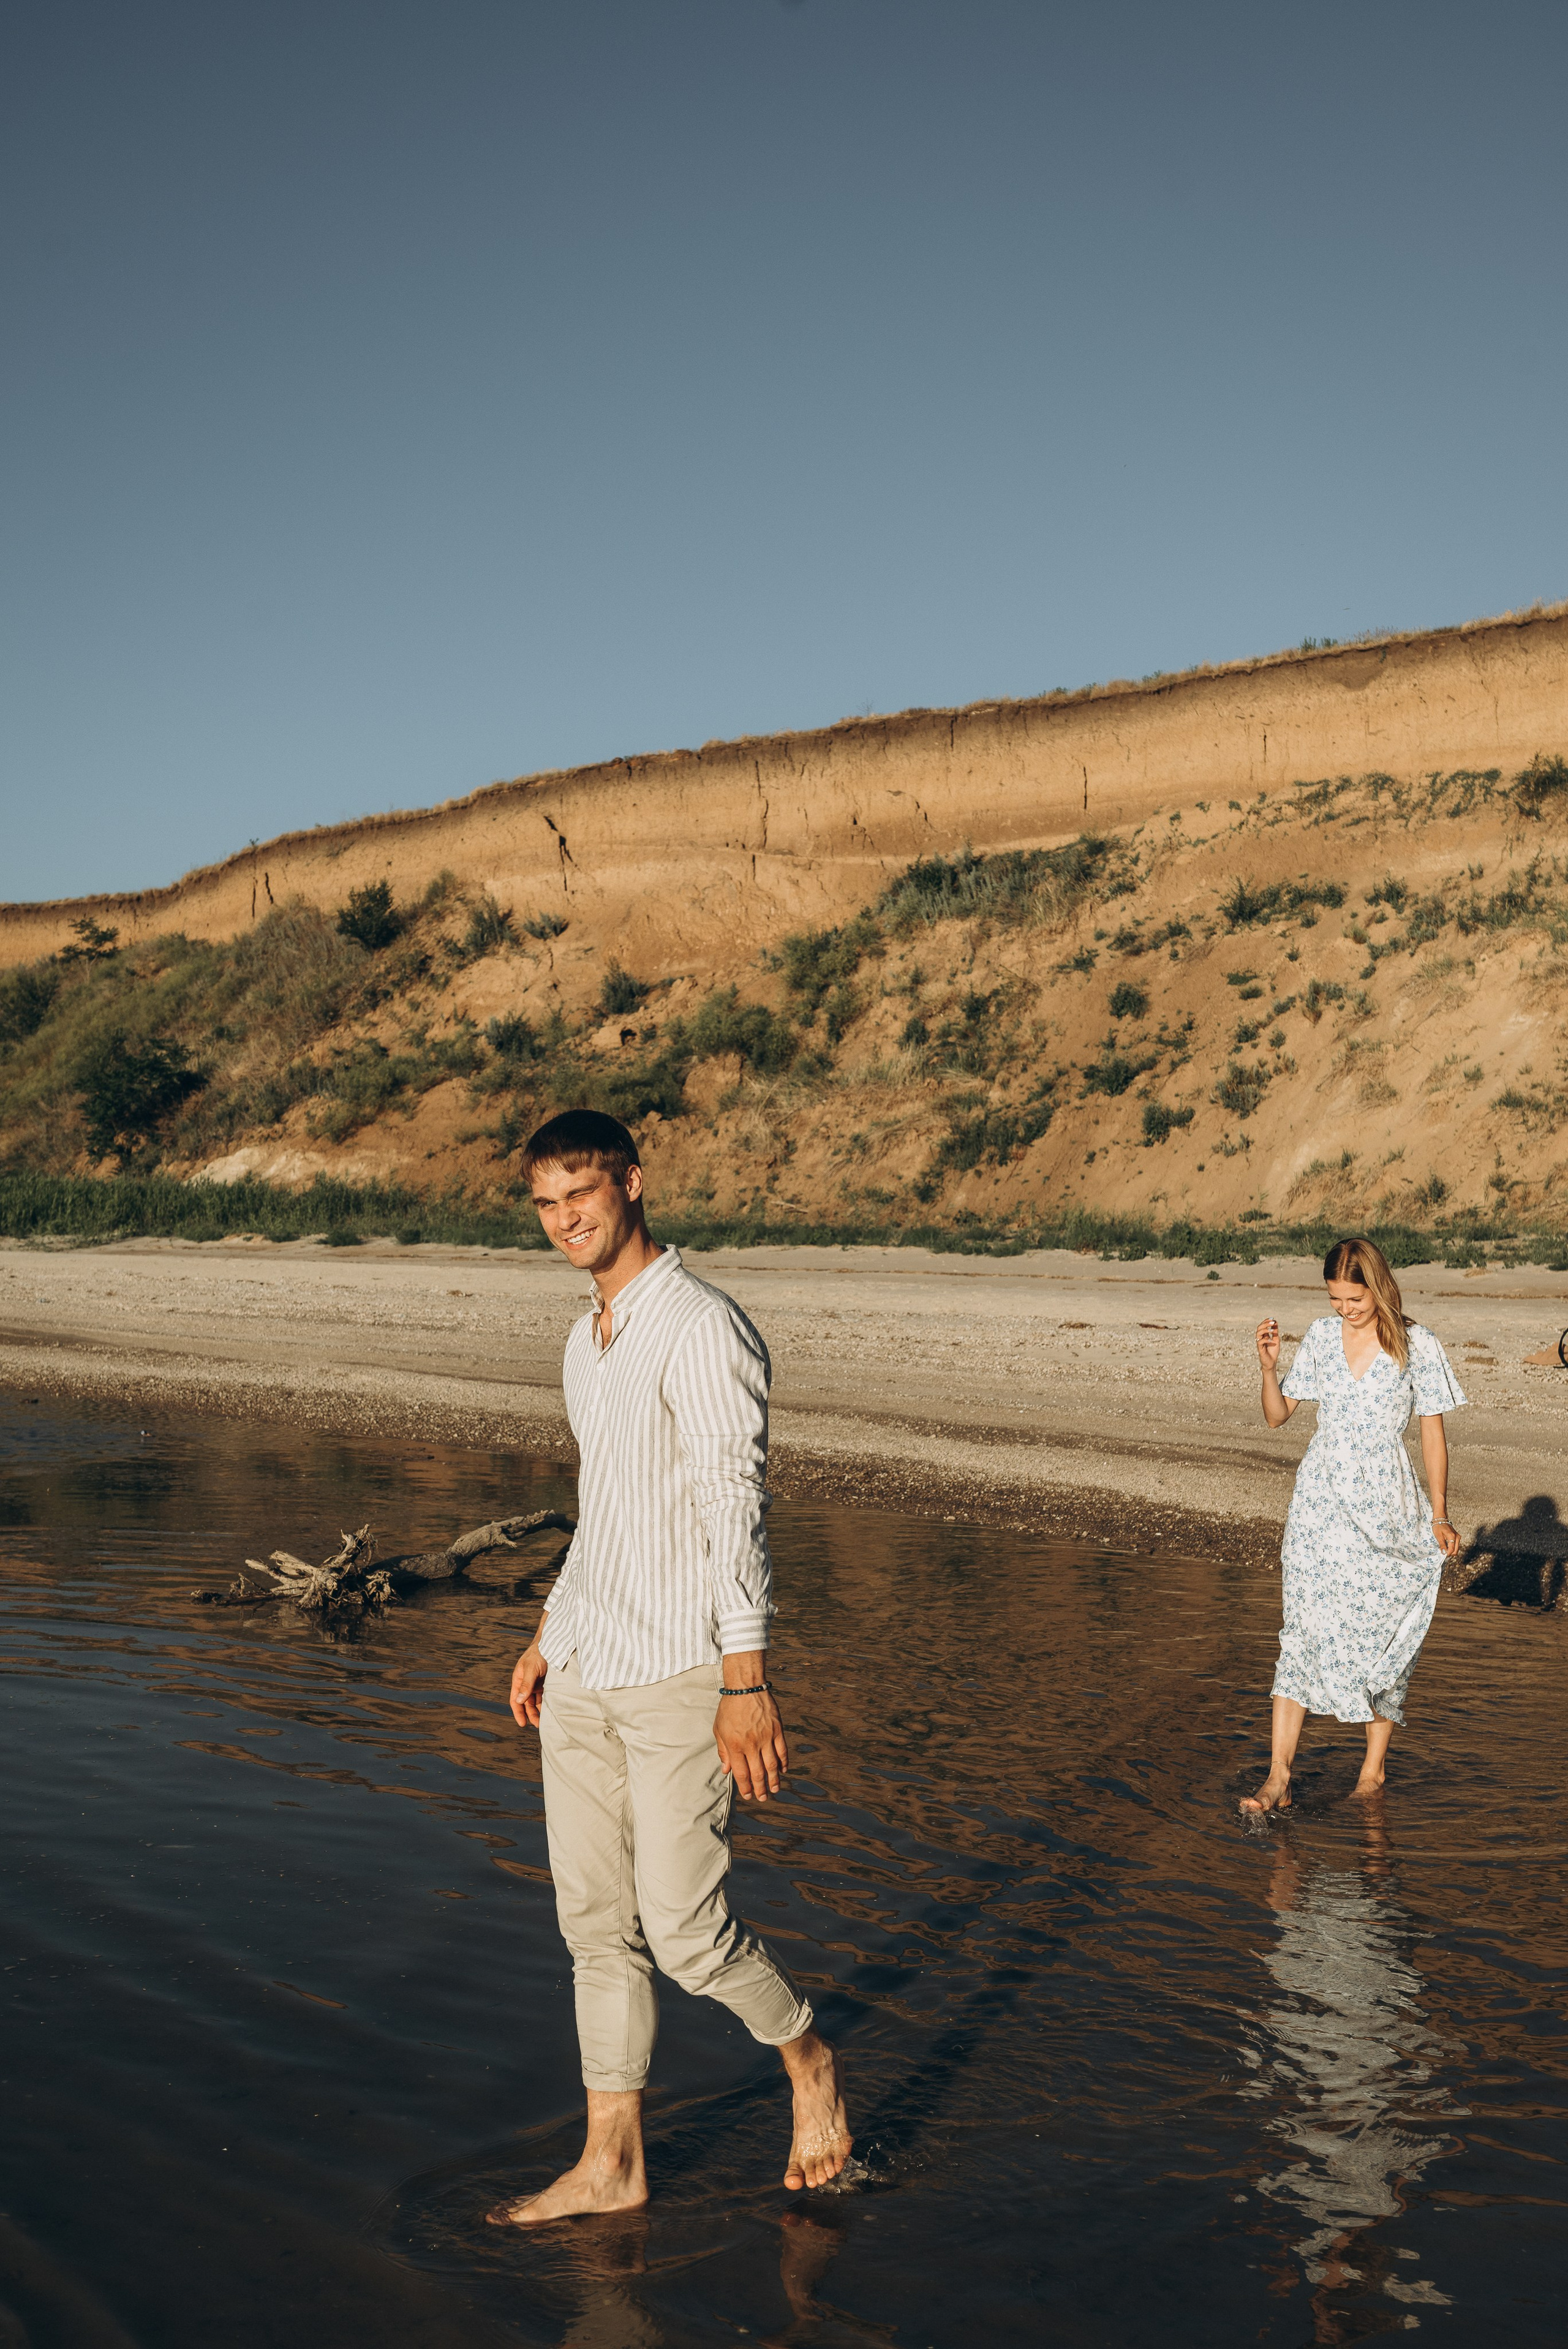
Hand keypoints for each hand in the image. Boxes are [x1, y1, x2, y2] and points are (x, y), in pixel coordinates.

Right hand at [509, 1643, 547, 1727]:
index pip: (516, 1700)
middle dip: (531, 1714)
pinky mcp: (546, 1682)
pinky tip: (551, 1709)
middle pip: (526, 1703)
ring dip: (539, 1710)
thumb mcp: (531, 1668)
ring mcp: (536, 1683)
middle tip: (538, 1725)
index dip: (518, 1713)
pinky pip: (545, 1695)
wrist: (552, 1641)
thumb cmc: (539, 1652)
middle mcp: (526, 1683)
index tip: (522, 1724)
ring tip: (546, 1720)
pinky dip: (546, 1703)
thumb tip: (519, 1700)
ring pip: (536, 1701)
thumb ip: (526, 1684)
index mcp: (518, 1679)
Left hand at [715, 1684, 789, 1800]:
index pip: (741, 1773)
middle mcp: (751, 1744)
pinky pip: (782, 1751)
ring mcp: (766, 1737)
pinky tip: (783, 1770)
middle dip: (760, 1789)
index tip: (748, 1795)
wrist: (746, 1687)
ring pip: (772, 1766)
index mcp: (735, 1745)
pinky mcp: (777, 1730)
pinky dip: (783, 1763)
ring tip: (774, 1790)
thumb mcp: (719, 1729)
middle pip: (758, 1773)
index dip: (745, 1787)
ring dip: (773, 1780)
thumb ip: (723, 1751)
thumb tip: (726, 1770)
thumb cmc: (729, 1708)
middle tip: (762, 1798)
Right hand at [1256, 1315, 1280, 1370]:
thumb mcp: (1276, 1339)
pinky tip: (1271, 1340)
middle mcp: (1260, 1338)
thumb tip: (1275, 1322)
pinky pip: (1260, 1342)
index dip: (1266, 1321)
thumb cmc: (1273, 1351)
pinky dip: (1266, 1340)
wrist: (1272, 1362)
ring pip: (1258, 1333)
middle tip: (1272, 1322)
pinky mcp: (1260, 1349)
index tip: (1272, 1319)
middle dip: (1265, 1324)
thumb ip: (1275, 1332)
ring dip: (1265, 1330)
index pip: (1262, 1326)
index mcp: (1263, 1335)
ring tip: (1272, 1330)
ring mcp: (1259, 1343)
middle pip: (1259, 1328)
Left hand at [1432, 1515, 1460, 1559]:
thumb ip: (1442, 1545)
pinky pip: (1455, 1545)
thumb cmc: (1438, 1526)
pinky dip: (1451, 1548)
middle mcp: (1457, 1537)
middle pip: (1456, 1551)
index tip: (1442, 1556)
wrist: (1441, 1519)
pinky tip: (1446, 1547)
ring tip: (1443, 1550)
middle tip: (1442, 1553)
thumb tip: (1444, 1553)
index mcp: (1452, 1536)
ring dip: (1450, 1551)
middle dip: (1449, 1554)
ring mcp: (1458, 1537)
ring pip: (1456, 1549)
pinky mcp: (1457, 1537)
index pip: (1452, 1549)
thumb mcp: (1438, 1536)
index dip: (1447, 1554)